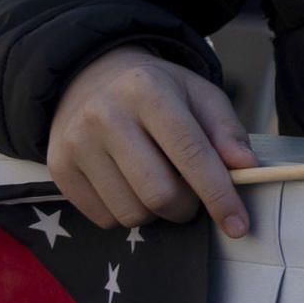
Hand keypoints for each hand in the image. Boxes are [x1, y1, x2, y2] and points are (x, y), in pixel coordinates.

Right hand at [47, 46, 255, 236]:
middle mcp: (106, 117)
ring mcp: (76, 144)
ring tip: (160, 187)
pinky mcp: (58, 169)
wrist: (92, 77)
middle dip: (187, 208)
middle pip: (158, 192)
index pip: (191, 153)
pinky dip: (127, 214)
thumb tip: (246, 168)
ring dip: (157, 214)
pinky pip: (102, 219)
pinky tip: (130, 188)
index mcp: (150, 92)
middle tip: (193, 199)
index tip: (239, 225)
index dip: (219, 194)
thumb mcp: (199, 94)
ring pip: (130, 212)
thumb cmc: (157, 90)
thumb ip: (226, 130)